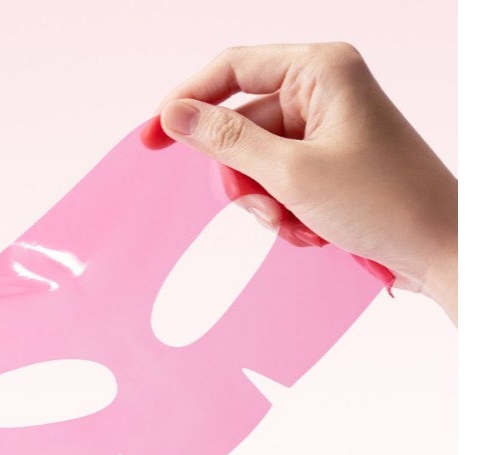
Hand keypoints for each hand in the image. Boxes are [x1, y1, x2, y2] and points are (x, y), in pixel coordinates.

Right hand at [147, 43, 457, 321]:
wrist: (438, 248)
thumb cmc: (383, 203)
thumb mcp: (291, 172)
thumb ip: (227, 140)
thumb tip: (174, 114)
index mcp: (319, 70)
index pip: (231, 69)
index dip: (186, 101)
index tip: (153, 137)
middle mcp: (320, 91)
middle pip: (240, 125)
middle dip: (243, 177)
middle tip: (262, 206)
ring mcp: (323, 128)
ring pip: (255, 162)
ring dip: (265, 203)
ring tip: (297, 224)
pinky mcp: (325, 161)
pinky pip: (277, 182)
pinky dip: (283, 212)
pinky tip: (310, 230)